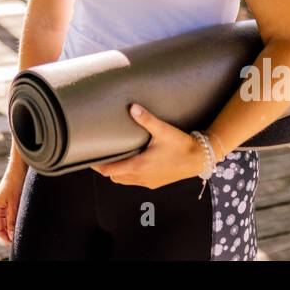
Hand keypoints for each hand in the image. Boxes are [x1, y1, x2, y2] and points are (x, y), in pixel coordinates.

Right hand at [0, 156, 27, 243]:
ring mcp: (3, 201)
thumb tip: (12, 235)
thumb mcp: (15, 203)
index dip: (5, 237)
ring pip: (7, 219)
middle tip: (19, 239)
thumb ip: (12, 219)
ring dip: (13, 226)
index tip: (14, 243)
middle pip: (2, 225)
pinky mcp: (9, 198)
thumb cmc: (16, 183)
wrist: (19, 166)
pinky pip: (10, 213)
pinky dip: (15, 218)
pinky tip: (23, 220)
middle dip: (9, 233)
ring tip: (22, 230)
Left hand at [91, 103, 206, 189]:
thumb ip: (147, 119)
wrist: (200, 159)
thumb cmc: (181, 145)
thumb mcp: (163, 130)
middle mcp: (141, 177)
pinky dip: (129, 175)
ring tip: (115, 156)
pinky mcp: (156, 183)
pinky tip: (133, 162)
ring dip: (118, 172)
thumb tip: (132, 107)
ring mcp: (149, 182)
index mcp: (139, 166)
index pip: (110, 170)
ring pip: (125, 181)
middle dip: (106, 168)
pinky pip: (136, 182)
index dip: (97, 165)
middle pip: (115, 177)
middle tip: (101, 153)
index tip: (88, 157)